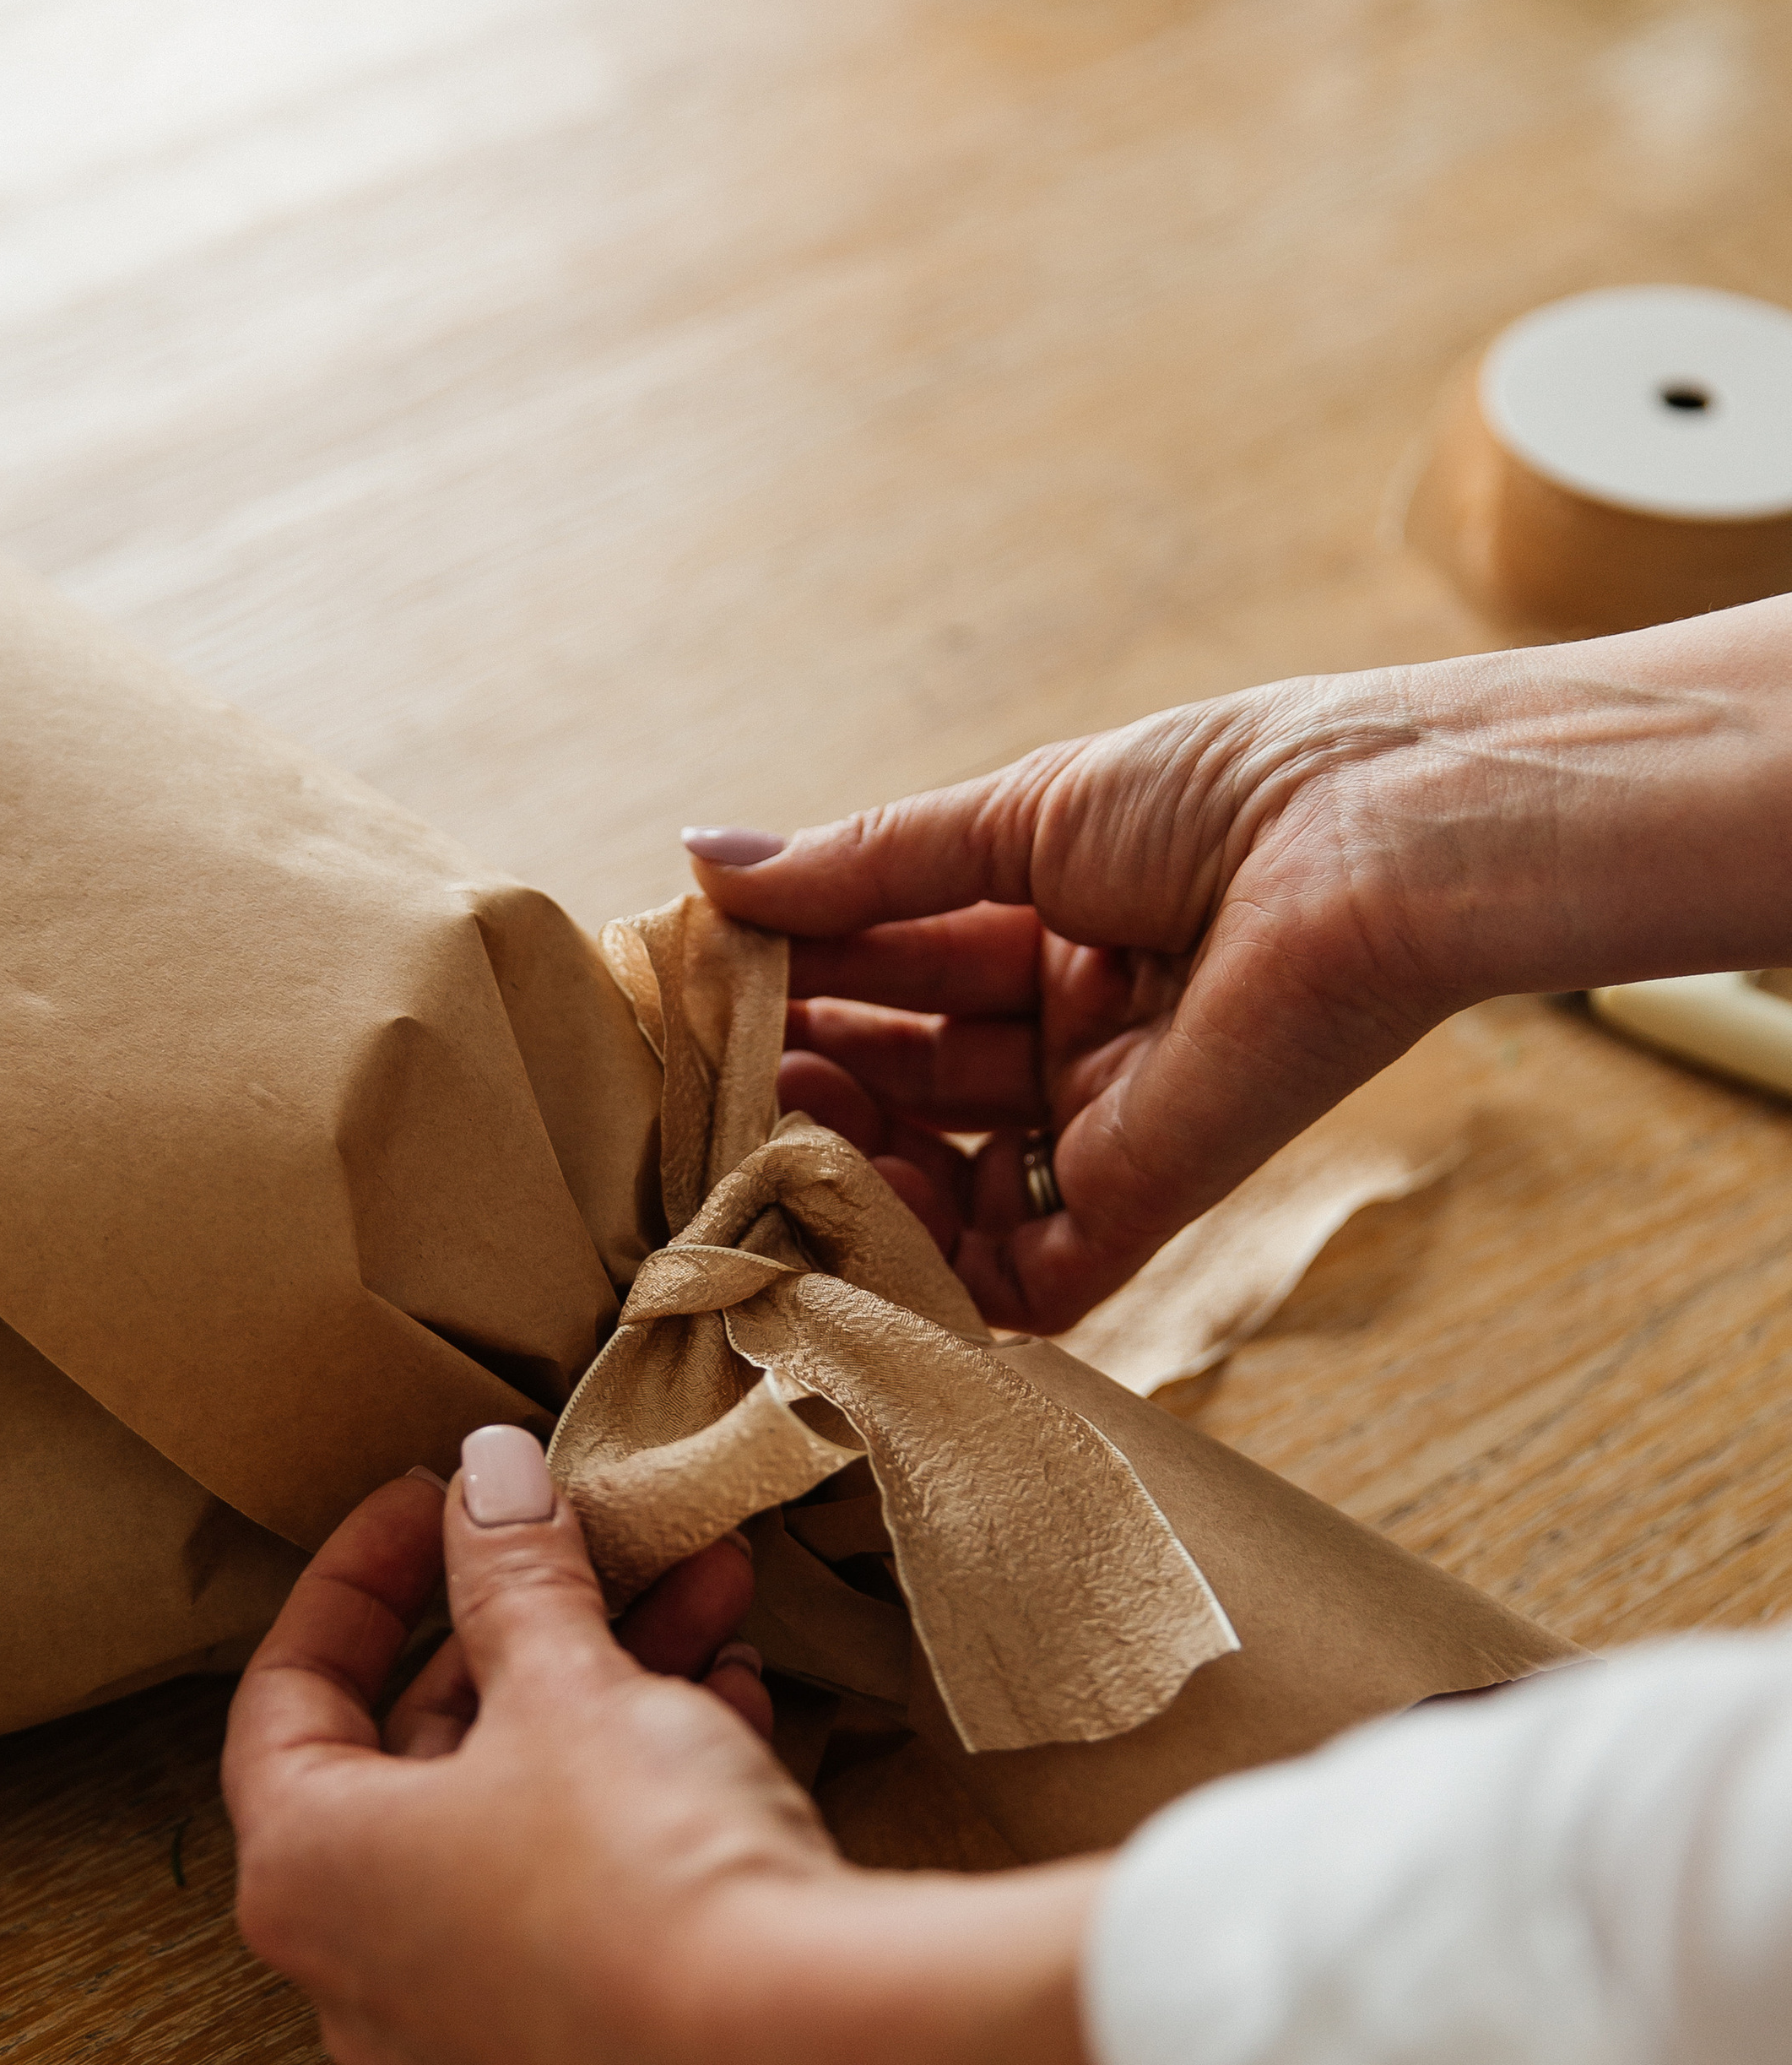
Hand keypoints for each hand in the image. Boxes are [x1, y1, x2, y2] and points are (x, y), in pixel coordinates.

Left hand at [222, 1431, 1168, 2064]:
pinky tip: (740, 1689)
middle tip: (593, 1529)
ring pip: (524, 1799)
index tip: (437, 1493)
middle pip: (423, 1741)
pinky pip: (593, 1872)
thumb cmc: (629, 1865)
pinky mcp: (589, 2032)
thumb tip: (488, 1472)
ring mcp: (478, 2011)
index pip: (289, 1687)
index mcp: (307, 1867)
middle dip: (528, 1617)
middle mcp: (366, 1957)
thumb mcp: (562, 1680)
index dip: (362, 1571)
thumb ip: (514, 1570)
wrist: (791, 2056)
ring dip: (614, 1677)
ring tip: (711, 1585)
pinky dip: (651, 1774)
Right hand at [688, 598, 1791, 1328]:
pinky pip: (1001, 1272)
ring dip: (839, 1160)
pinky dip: (915, 1259)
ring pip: (930, 1184)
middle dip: (802, 1077)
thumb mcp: (1016, 817)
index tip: (698, 989)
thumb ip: (861, 865)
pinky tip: (835, 1208)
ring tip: (767, 1123)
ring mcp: (1095, 1132)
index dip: (793, 987)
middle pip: (896, 1082)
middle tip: (717, 1071)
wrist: (1366, 845)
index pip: (886, 977)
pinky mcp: (1130, 1209)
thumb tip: (700, 859)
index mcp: (1049, 934)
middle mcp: (1068, 1041)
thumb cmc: (1225, 793)